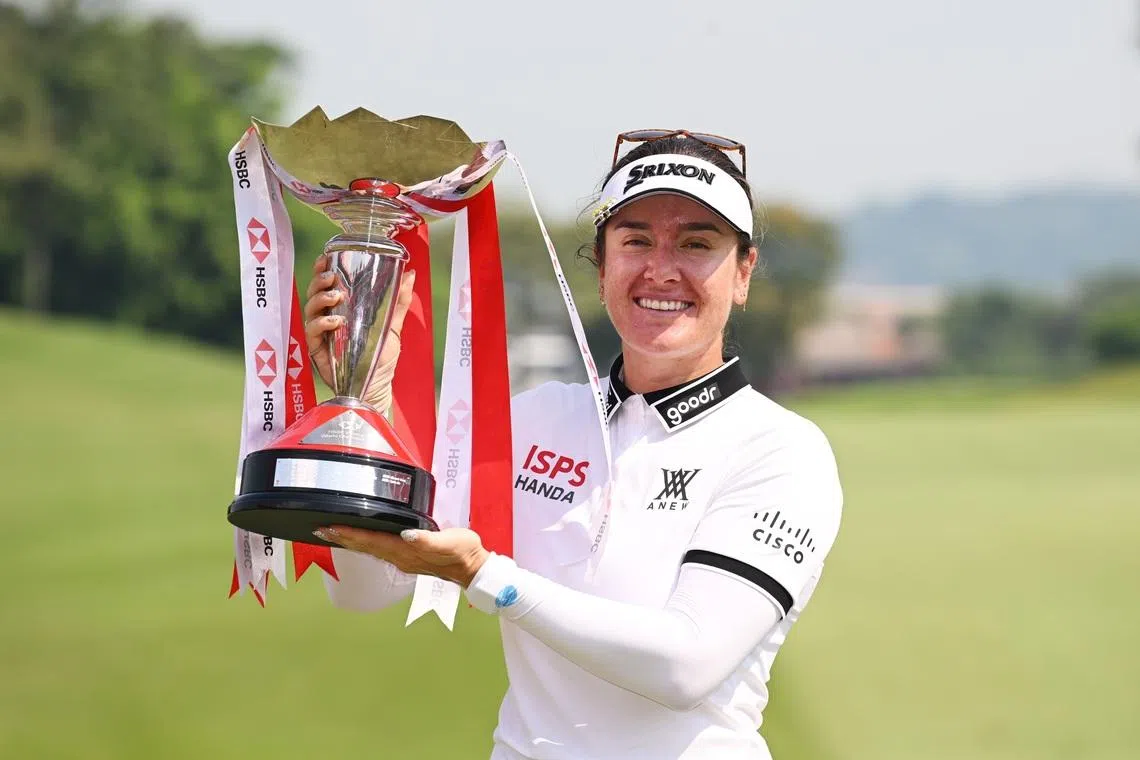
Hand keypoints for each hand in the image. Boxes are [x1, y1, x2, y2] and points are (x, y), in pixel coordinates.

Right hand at [303, 253, 416, 411]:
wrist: (376, 386)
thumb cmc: (381, 357)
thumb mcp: (392, 326)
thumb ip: (398, 303)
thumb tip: (410, 274)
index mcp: (342, 309)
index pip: (327, 284)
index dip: (322, 269)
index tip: (326, 257)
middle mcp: (327, 318)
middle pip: (314, 293)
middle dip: (319, 281)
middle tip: (332, 277)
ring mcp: (321, 334)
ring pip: (310, 309)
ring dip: (320, 299)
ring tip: (335, 296)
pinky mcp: (318, 350)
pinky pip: (313, 332)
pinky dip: (322, 324)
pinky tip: (335, 321)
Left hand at [314, 525, 489, 587]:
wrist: (474, 569)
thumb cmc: (464, 553)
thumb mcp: (450, 542)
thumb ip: (427, 539)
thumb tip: (407, 535)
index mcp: (407, 551)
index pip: (372, 541)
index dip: (350, 534)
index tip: (330, 528)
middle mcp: (401, 557)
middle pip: (365, 546)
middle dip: (343, 537)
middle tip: (320, 528)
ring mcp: (403, 559)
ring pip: (370, 549)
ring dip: (351, 541)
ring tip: (333, 533)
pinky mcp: (409, 557)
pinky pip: (380, 550)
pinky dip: (365, 543)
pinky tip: (361, 539)